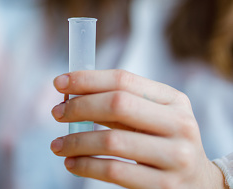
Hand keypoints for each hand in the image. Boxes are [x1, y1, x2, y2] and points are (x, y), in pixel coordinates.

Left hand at [51, 70, 225, 187]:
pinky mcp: (164, 187)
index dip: (88, 79)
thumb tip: (72, 93)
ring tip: (57, 144)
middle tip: (57, 113)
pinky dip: (87, 166)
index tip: (59, 83)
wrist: (200, 184)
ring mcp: (175, 157)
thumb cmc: (165, 141)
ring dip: (77, 141)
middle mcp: (179, 124)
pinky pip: (115, 172)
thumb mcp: (155, 116)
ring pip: (112, 141)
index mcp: (173, 99)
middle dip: (80, 107)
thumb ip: (122, 103)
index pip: (124, 80)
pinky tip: (72, 164)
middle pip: (118, 105)